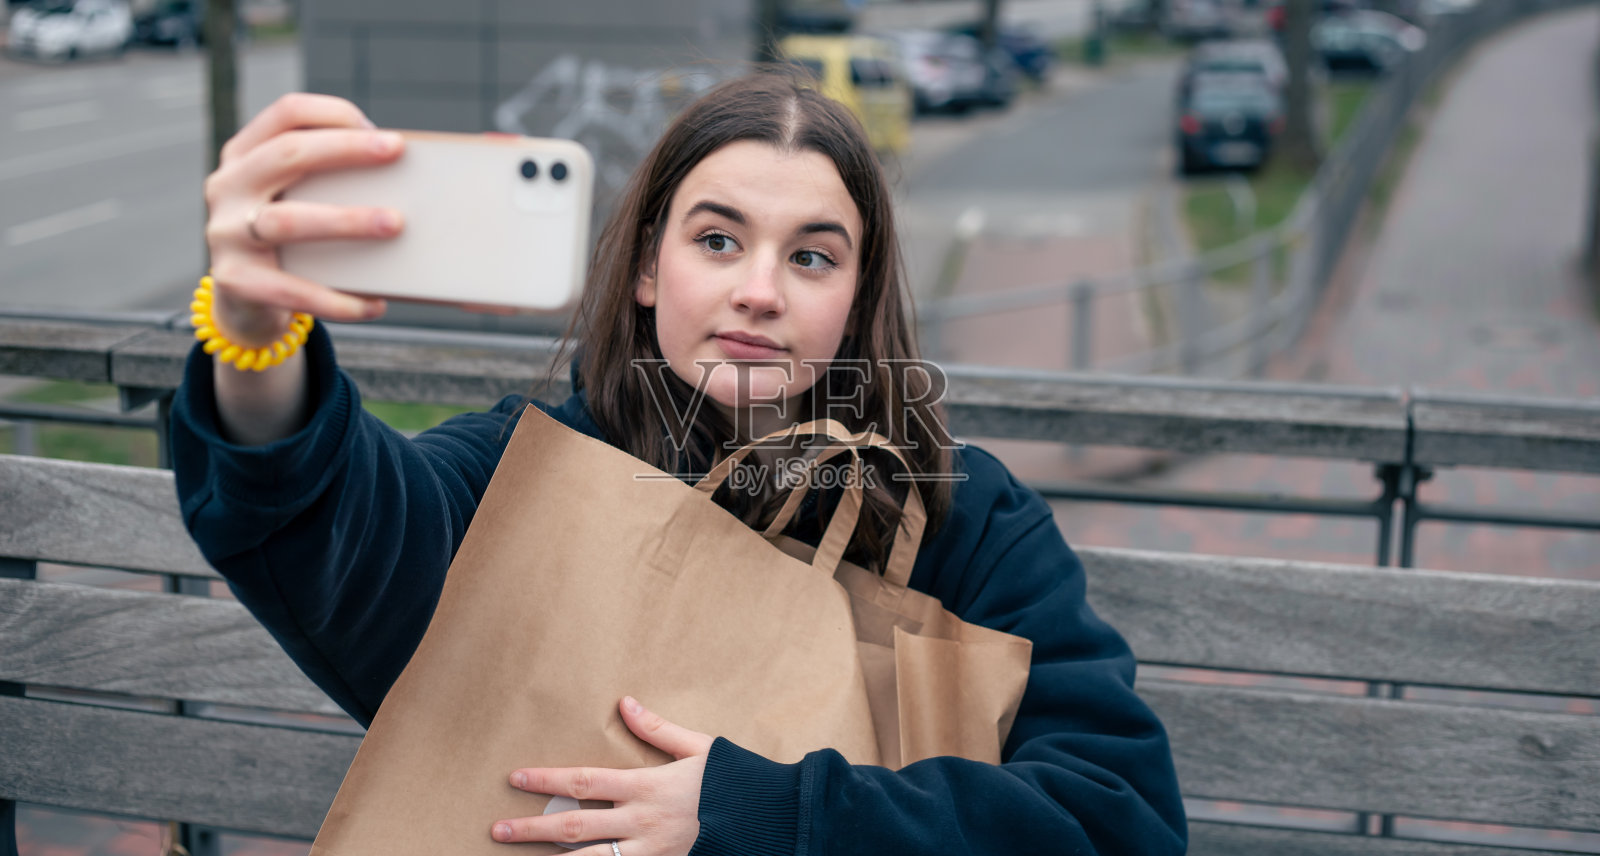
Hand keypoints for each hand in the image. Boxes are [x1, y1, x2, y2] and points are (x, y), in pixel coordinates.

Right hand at [203, 92, 403, 345]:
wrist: (244, 304)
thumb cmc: (291, 241)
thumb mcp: (296, 199)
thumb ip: (330, 179)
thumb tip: (409, 174)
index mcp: (245, 156)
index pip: (286, 114)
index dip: (333, 113)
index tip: (379, 130)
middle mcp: (228, 187)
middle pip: (286, 154)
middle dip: (345, 149)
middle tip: (395, 150)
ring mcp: (226, 233)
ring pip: (287, 221)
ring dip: (346, 220)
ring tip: (395, 224)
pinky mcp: (235, 281)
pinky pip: (291, 290)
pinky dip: (338, 299)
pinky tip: (375, 304)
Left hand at [494, 696, 713, 855]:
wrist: (768, 821)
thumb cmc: (734, 781)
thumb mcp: (699, 747)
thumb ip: (658, 729)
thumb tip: (625, 703)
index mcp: (647, 786)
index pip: (585, 782)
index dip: (547, 780)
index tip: (515, 777)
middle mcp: (642, 822)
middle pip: (575, 827)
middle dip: (533, 828)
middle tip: (498, 828)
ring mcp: (651, 851)